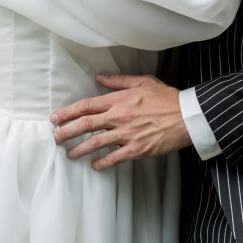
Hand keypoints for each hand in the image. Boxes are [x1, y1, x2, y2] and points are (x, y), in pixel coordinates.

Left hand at [49, 74, 191, 170]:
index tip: (56, 118)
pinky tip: (94, 165)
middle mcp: (119, 117)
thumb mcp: (143, 82)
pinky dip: (102, 163)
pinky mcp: (137, 149)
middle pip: (85, 125)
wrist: (188, 116)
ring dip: (79, 150)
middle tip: (55, 138)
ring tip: (69, 154)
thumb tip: (99, 77)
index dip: (68, 112)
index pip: (86, 105)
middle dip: (66, 132)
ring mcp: (127, 135)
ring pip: (95, 143)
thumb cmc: (168, 98)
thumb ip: (119, 81)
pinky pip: (114, 158)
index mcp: (119, 100)